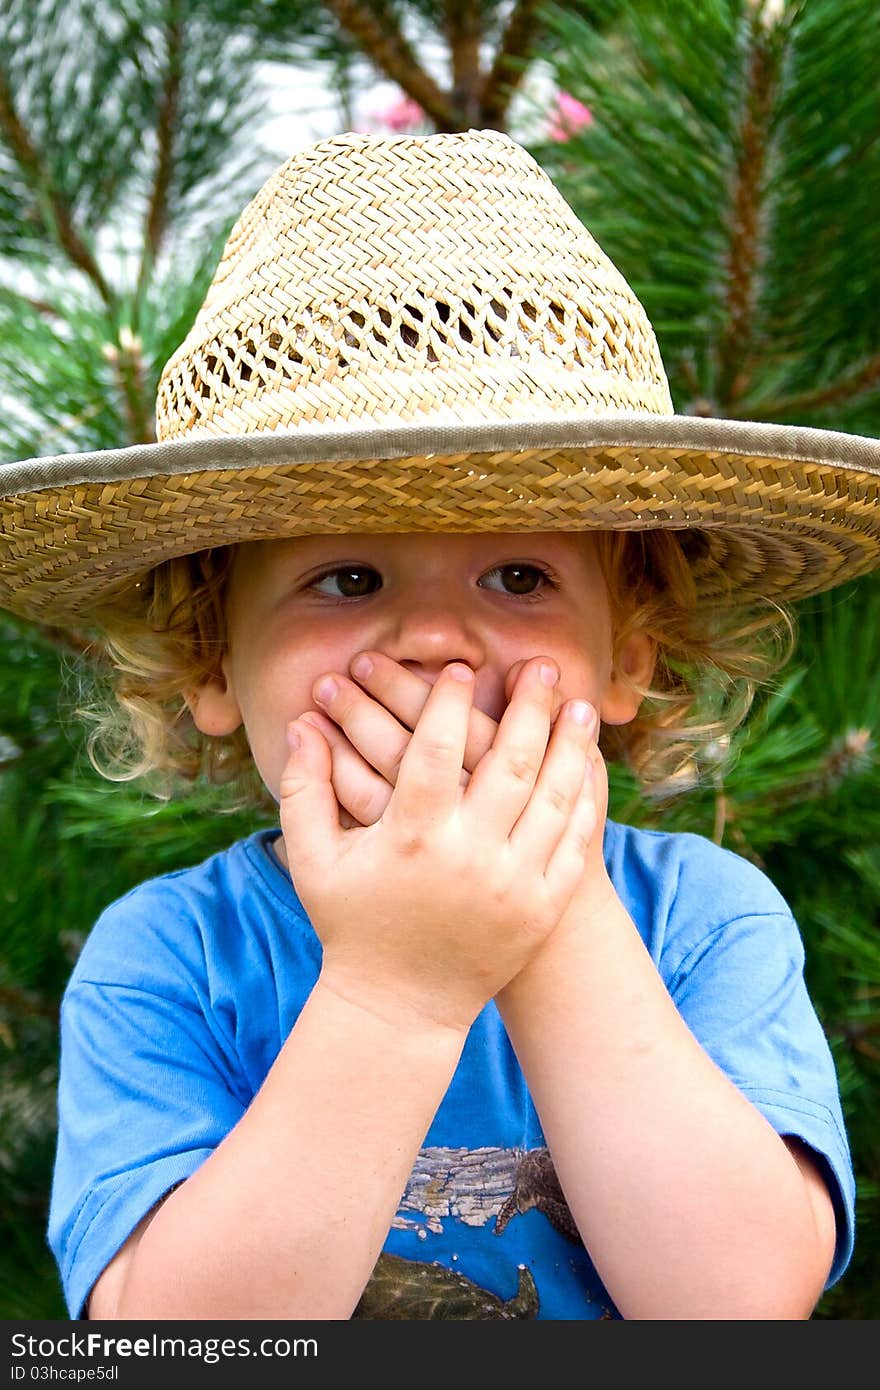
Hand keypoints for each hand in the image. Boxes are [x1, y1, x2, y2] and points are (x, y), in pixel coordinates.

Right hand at [280, 660, 598, 1032]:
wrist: (401, 1007)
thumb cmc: (353, 925)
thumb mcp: (315, 861)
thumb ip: (304, 789)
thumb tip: (299, 724)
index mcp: (411, 838)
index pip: (434, 750)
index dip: (447, 701)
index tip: (462, 665)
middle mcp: (468, 856)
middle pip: (510, 762)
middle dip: (530, 707)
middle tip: (542, 666)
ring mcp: (512, 884)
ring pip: (554, 797)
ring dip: (571, 746)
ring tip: (580, 706)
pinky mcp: (541, 908)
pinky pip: (573, 842)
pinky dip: (585, 800)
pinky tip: (587, 768)